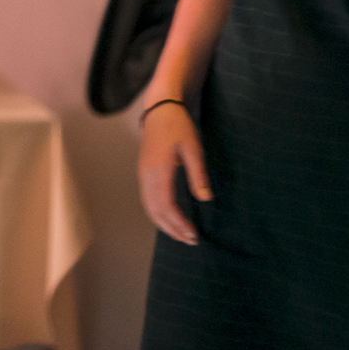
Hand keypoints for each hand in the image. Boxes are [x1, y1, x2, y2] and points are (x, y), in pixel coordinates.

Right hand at [137, 100, 211, 244]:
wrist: (160, 109)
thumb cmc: (178, 126)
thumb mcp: (193, 149)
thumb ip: (198, 175)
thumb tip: (205, 199)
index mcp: (158, 170)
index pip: (167, 206)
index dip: (179, 223)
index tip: (194, 234)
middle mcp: (146, 175)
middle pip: (155, 211)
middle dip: (172, 229)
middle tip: (190, 240)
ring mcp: (143, 174)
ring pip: (149, 207)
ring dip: (164, 223)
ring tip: (181, 234)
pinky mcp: (144, 172)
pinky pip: (148, 199)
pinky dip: (158, 213)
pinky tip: (169, 218)